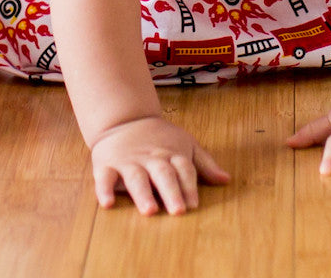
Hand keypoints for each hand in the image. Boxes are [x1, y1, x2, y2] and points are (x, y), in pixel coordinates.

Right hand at [90, 116, 229, 215]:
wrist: (124, 118)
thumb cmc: (159, 139)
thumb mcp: (185, 145)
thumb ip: (204, 164)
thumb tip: (226, 180)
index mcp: (171, 154)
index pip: (183, 169)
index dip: (188, 186)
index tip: (193, 204)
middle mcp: (151, 158)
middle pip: (163, 174)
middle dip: (171, 192)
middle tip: (178, 211)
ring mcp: (128, 161)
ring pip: (136, 177)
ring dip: (143, 194)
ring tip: (150, 210)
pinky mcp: (106, 164)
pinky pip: (104, 178)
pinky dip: (104, 190)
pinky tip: (108, 204)